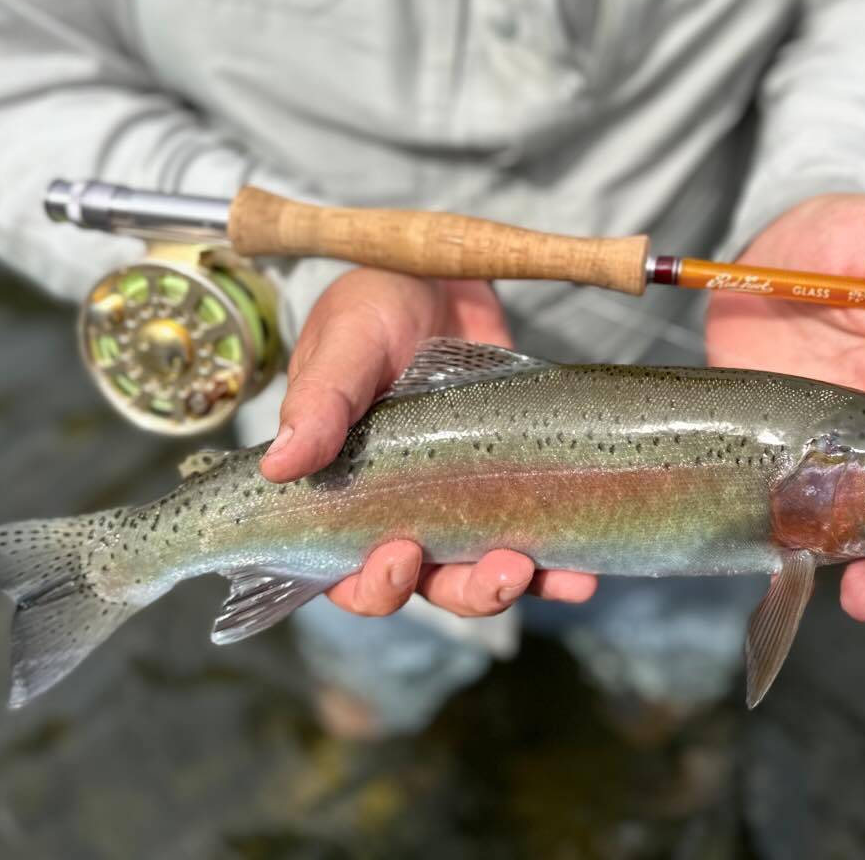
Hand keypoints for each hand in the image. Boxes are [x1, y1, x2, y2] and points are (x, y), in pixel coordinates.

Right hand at [260, 268, 596, 617]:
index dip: (371, 585)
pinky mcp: (512, 479)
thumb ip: (320, 401)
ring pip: (483, 570)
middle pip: (428, 584)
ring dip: (514, 583)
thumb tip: (280, 466)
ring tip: (546, 572)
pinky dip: (558, 562)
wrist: (442, 273)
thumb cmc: (375, 307)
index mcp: (345, 493)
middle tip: (499, 569)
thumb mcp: (345, 343)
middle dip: (466, 591)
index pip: (347, 571)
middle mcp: (402, 509)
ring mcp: (462, 498)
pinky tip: (583, 574)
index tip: (399, 558)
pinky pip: (534, 533)